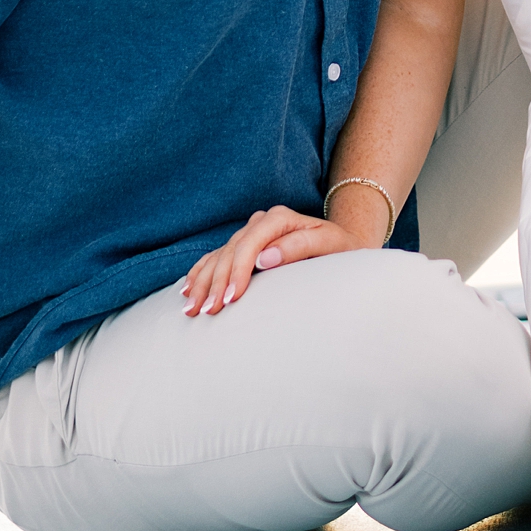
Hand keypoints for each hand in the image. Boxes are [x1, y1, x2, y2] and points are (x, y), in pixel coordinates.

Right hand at [179, 206, 360, 316]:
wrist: (343, 245)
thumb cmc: (340, 249)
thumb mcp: (330, 246)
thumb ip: (299, 247)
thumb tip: (264, 258)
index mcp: (280, 218)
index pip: (250, 243)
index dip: (238, 271)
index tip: (231, 299)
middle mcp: (261, 221)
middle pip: (230, 251)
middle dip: (216, 283)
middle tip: (208, 312)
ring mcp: (251, 231)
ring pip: (219, 256)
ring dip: (202, 282)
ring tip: (191, 308)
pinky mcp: (245, 244)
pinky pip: (216, 257)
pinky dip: (201, 273)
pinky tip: (187, 289)